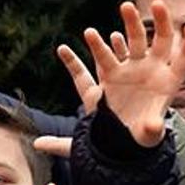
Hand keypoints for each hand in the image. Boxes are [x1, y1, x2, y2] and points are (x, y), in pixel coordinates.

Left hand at [33, 32, 132, 157]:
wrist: (136, 151)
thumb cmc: (113, 147)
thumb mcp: (82, 147)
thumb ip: (59, 144)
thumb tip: (36, 144)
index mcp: (95, 101)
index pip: (81, 78)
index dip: (72, 63)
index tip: (61, 48)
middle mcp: (113, 90)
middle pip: (103, 64)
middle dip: (98, 48)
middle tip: (90, 32)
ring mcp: (130, 88)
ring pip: (124, 62)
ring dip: (120, 47)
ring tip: (115, 35)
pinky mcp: (149, 89)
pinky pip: (143, 70)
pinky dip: (141, 57)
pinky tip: (141, 44)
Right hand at [59, 1, 184, 147]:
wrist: (123, 137)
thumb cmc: (143, 135)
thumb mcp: (149, 135)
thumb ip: (152, 129)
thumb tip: (153, 127)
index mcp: (169, 82)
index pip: (184, 59)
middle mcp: (151, 70)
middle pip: (159, 41)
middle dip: (160, 21)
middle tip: (158, 3)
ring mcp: (131, 69)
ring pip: (131, 42)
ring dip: (129, 24)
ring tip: (124, 7)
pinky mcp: (110, 75)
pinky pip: (103, 58)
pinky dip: (94, 48)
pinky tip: (85, 37)